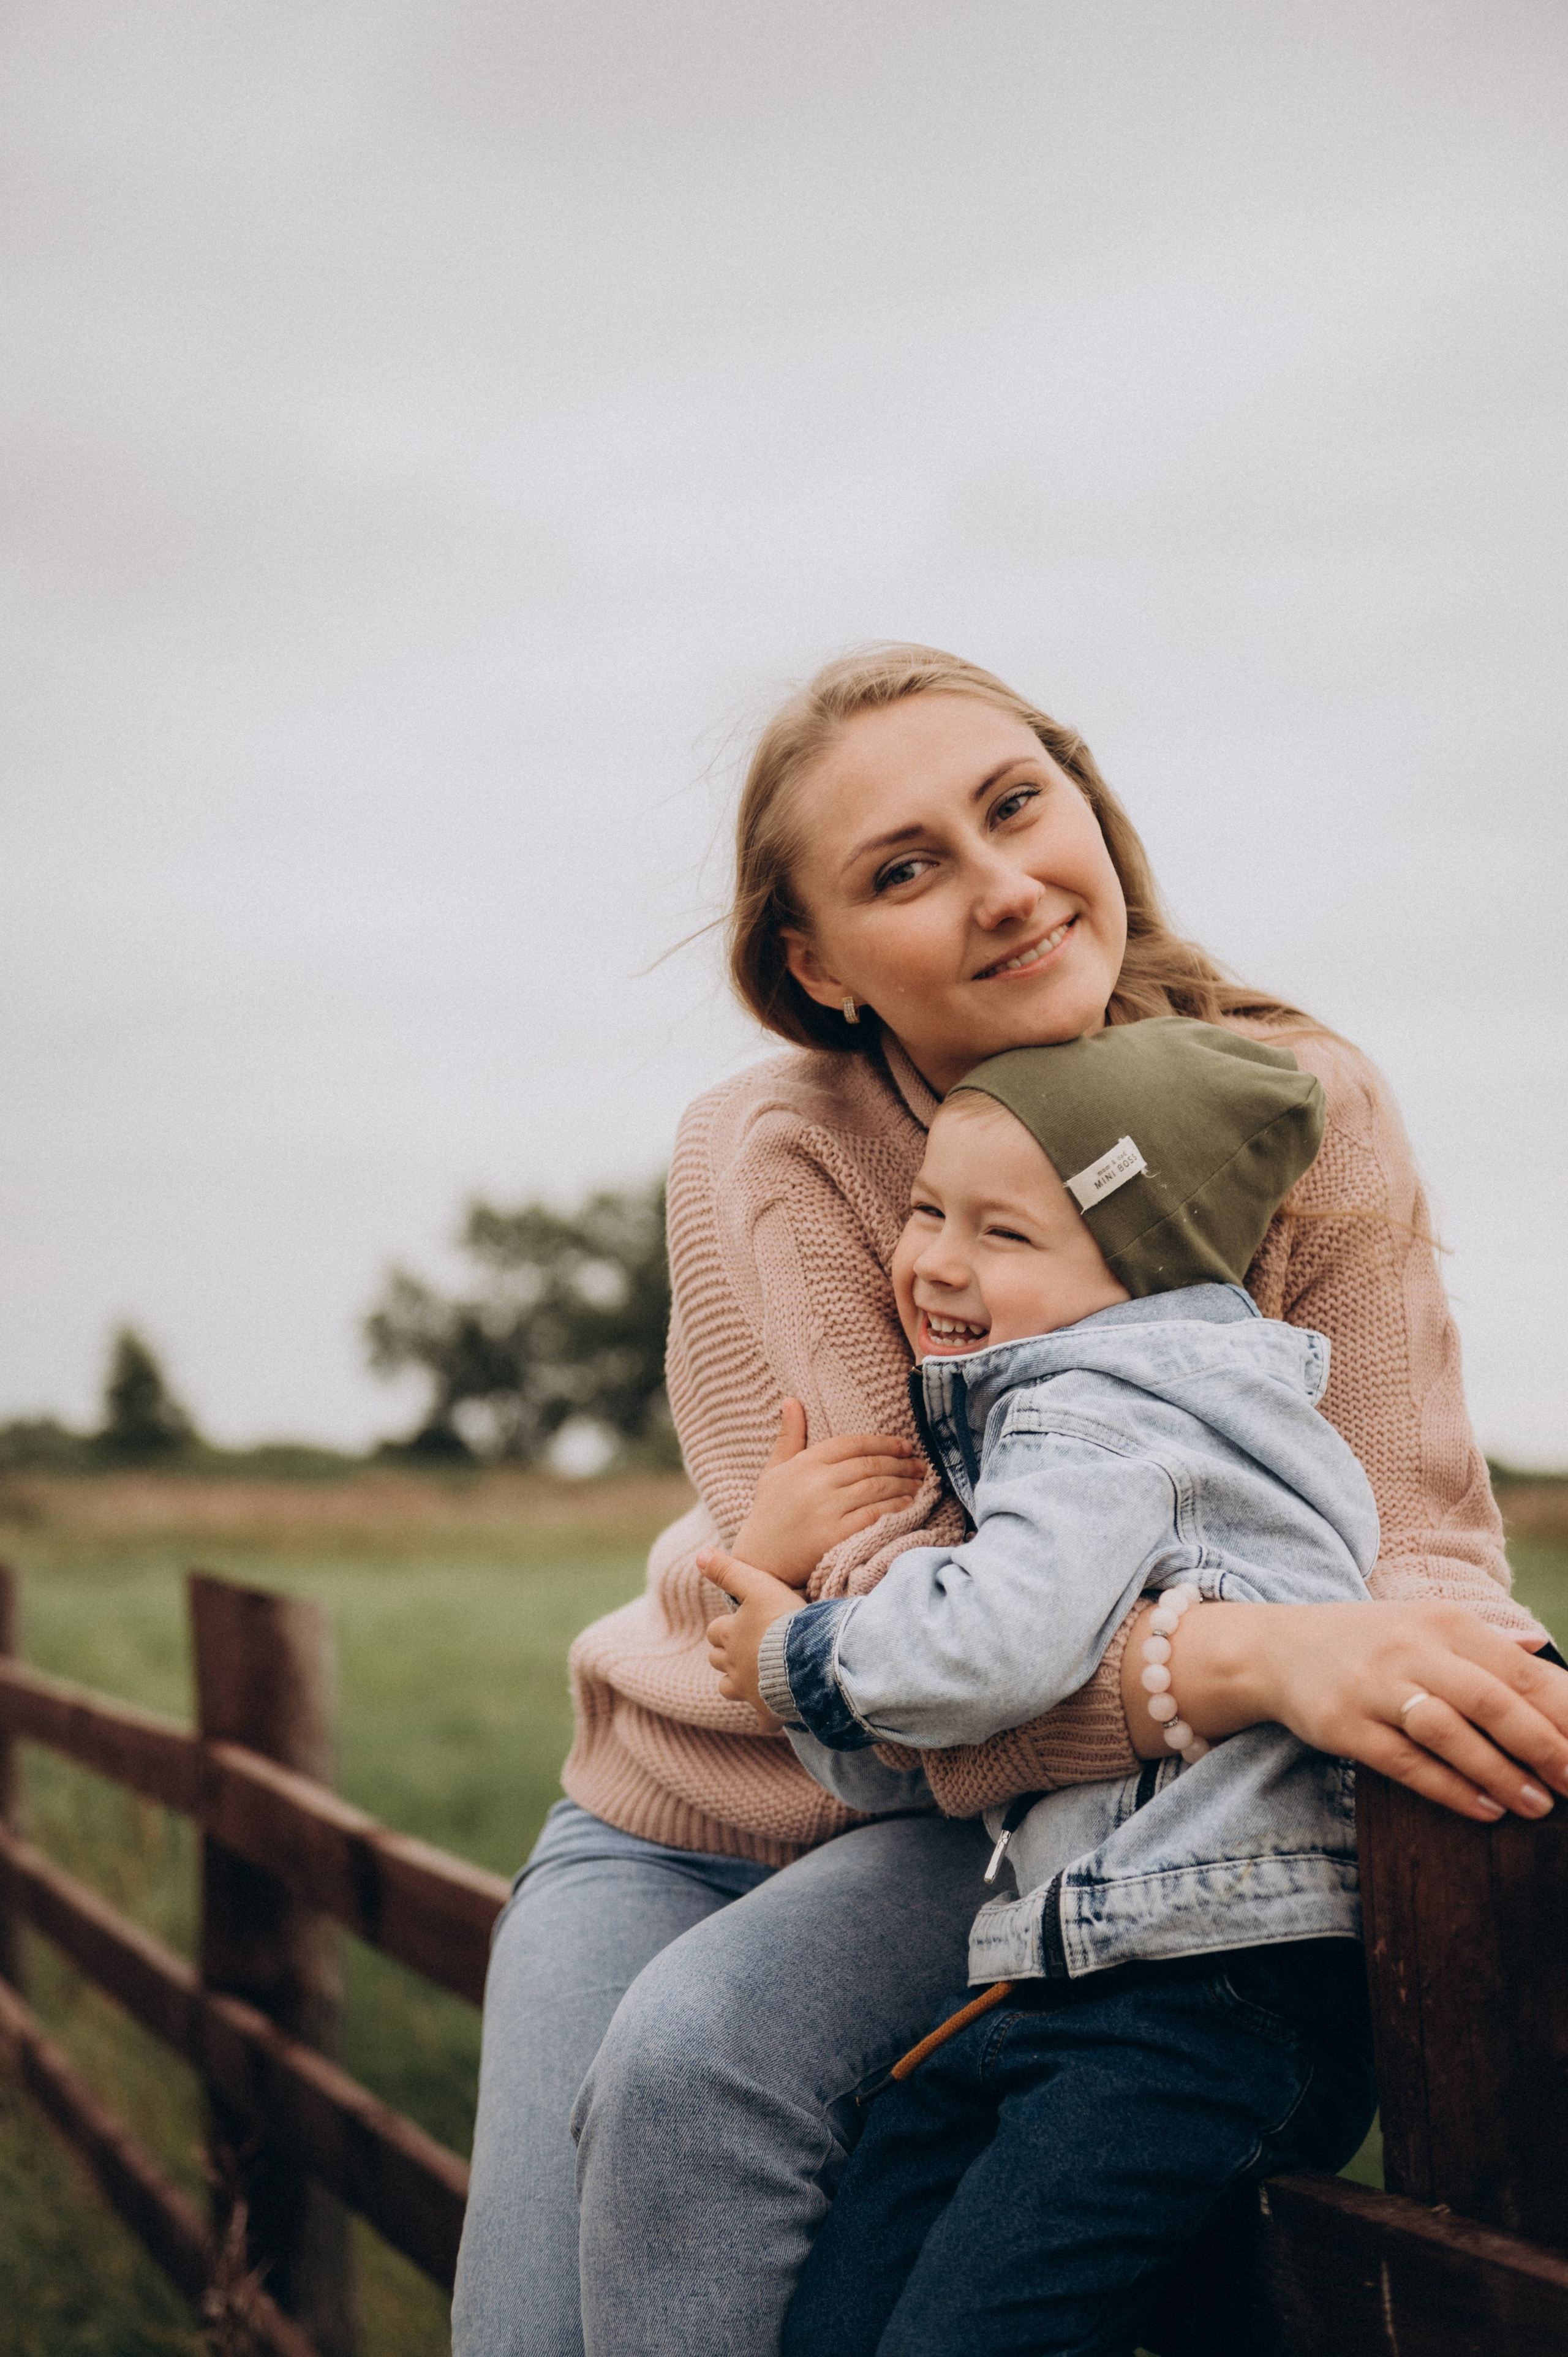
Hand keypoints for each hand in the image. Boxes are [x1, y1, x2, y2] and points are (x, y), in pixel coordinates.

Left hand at [701, 1546, 804, 1729]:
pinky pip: (762, 1719)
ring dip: (738, 1683)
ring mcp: (748, 1690)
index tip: (739, 1623)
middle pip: (718, 1661)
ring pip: (729, 1690)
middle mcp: (733, 1665)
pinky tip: (777, 1711)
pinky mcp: (767, 1710)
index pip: (715, 1631)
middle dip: (727, 1655)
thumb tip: (699, 1554)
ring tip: (754, 1676)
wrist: (809, 1657)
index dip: (725, 1627)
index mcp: (729, 1636)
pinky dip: (767, 1715)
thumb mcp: (756, 1585)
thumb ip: (727, 1570)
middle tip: (748, 1647)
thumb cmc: (783, 1618)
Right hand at [730, 1399, 923, 1584]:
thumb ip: (789, 1436)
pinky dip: (894, 1507)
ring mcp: (826, 1509)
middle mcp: (816, 1482)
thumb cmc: (769, 1513)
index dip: (883, 1442)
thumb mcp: (774, 1470)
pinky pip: (873, 1515)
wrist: (759, 1561)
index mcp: (804, 1463)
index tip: (905, 1445)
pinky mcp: (834, 1536)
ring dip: (902, 1484)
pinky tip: (908, 1504)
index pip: (851, 1444)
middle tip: (920, 1464)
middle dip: (900, 1462)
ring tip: (919, 1482)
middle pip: (868, 1465)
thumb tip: (791, 1400)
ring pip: (875, 1487)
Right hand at [1123, 1596, 1567, 1822]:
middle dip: (1542, 1747)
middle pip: (1489, 1700)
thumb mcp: (1425, 1626)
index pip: (1518, 1670)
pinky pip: (1406, 1763)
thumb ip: (1487, 1645)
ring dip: (1499, 1774)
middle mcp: (1409, 1648)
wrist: (1276, 1648)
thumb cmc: (1368, 1643)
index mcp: (1442, 1621)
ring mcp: (1373, 1687)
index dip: (1562, 1714)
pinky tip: (1484, 1809)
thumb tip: (1544, 1655)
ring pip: (1449, 1733)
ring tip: (1538, 1806)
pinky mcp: (1344, 1726)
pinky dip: (1450, 1789)